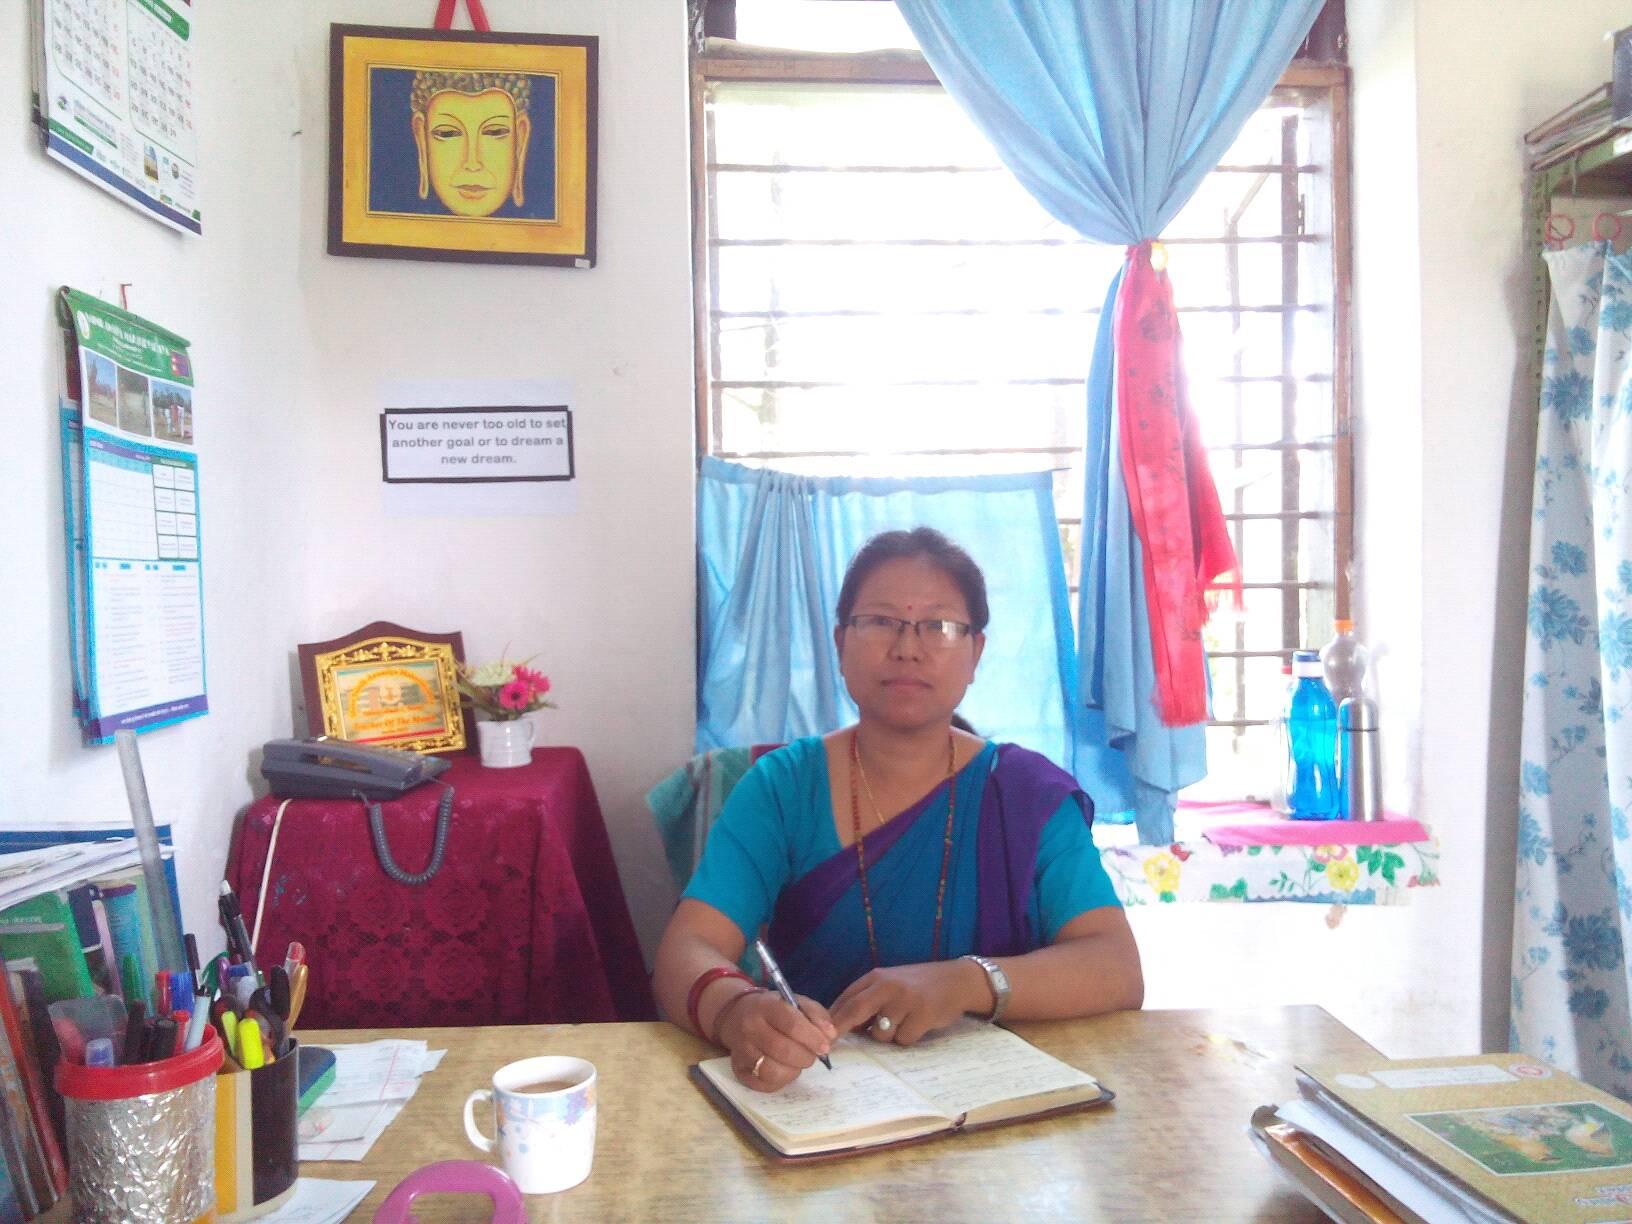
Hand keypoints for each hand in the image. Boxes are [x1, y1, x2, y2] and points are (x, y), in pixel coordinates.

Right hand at [716, 989, 835, 1092]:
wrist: (736, 1016)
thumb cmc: (774, 1010)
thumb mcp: (795, 1002)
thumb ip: (816, 1015)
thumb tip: (829, 1036)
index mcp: (765, 1006)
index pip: (791, 1024)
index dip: (812, 1038)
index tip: (825, 1046)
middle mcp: (749, 1028)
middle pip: (783, 1050)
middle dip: (805, 1057)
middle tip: (812, 1055)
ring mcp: (741, 1051)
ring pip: (772, 1071)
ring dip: (793, 1071)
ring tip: (797, 1062)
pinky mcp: (738, 1070)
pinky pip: (763, 1084)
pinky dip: (780, 1081)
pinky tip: (784, 1069)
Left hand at [829, 960, 985, 1045]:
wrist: (956, 980)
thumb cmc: (918, 986)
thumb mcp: (889, 985)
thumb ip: (867, 1001)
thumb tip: (842, 1027)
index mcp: (876, 977)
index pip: (846, 999)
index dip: (831, 1020)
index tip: (818, 1036)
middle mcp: (888, 986)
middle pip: (855, 1011)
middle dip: (841, 1031)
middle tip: (829, 1047)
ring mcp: (905, 999)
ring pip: (881, 1034)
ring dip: (888, 1037)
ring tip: (903, 1023)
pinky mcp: (922, 1014)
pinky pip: (904, 1039)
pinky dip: (908, 1038)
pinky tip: (919, 1024)